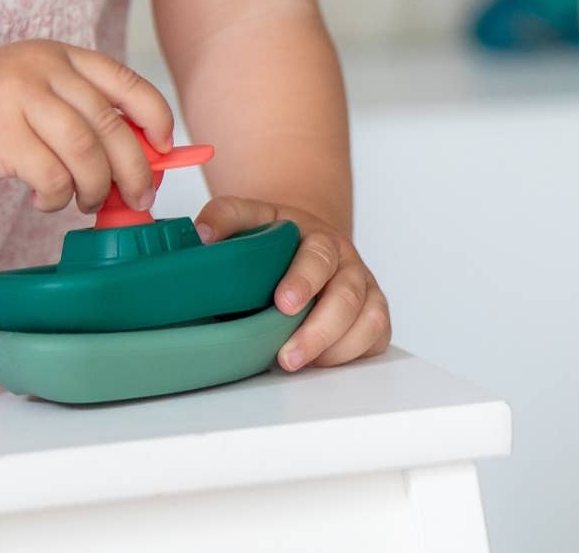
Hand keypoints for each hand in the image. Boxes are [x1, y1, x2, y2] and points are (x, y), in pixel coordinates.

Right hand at [0, 40, 173, 213]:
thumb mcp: (38, 92)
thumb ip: (83, 112)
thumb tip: (143, 156)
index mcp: (62, 56)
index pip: (126, 80)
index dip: (156, 116)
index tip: (165, 147)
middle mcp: (45, 69)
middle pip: (111, 124)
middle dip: (135, 169)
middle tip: (137, 197)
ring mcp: (21, 97)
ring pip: (86, 152)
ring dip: (95, 188)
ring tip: (85, 201)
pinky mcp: (0, 135)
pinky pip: (51, 176)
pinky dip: (58, 197)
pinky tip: (45, 200)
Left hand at [194, 197, 390, 370]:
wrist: (307, 236)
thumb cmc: (276, 234)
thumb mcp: (249, 215)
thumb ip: (225, 216)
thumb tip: (202, 234)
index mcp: (316, 236)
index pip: (317, 257)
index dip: (303, 281)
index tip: (282, 303)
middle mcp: (346, 262)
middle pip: (347, 295)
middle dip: (318, 328)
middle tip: (287, 354)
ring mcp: (363, 288)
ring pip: (368, 319)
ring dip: (333, 348)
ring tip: (294, 363)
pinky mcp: (372, 313)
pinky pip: (376, 337)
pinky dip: (351, 353)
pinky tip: (319, 362)